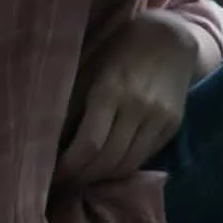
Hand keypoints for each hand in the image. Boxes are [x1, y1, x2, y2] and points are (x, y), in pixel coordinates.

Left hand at [56, 11, 202, 187]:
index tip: (50, 177)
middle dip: (82, 178)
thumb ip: (72, 108)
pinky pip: (145, 156)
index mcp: (110, 91)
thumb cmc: (118, 50)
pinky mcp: (174, 124)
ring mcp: (160, 117)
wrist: (170, 37)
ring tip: (83, 179)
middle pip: (108, 160)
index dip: (68, 169)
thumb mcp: (89, 72)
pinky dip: (124, 166)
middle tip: (63, 185)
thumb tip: (48, 145)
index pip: (88, 145)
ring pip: (128, 164)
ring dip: (103, 178)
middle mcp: (139, 107)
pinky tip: (108, 166)